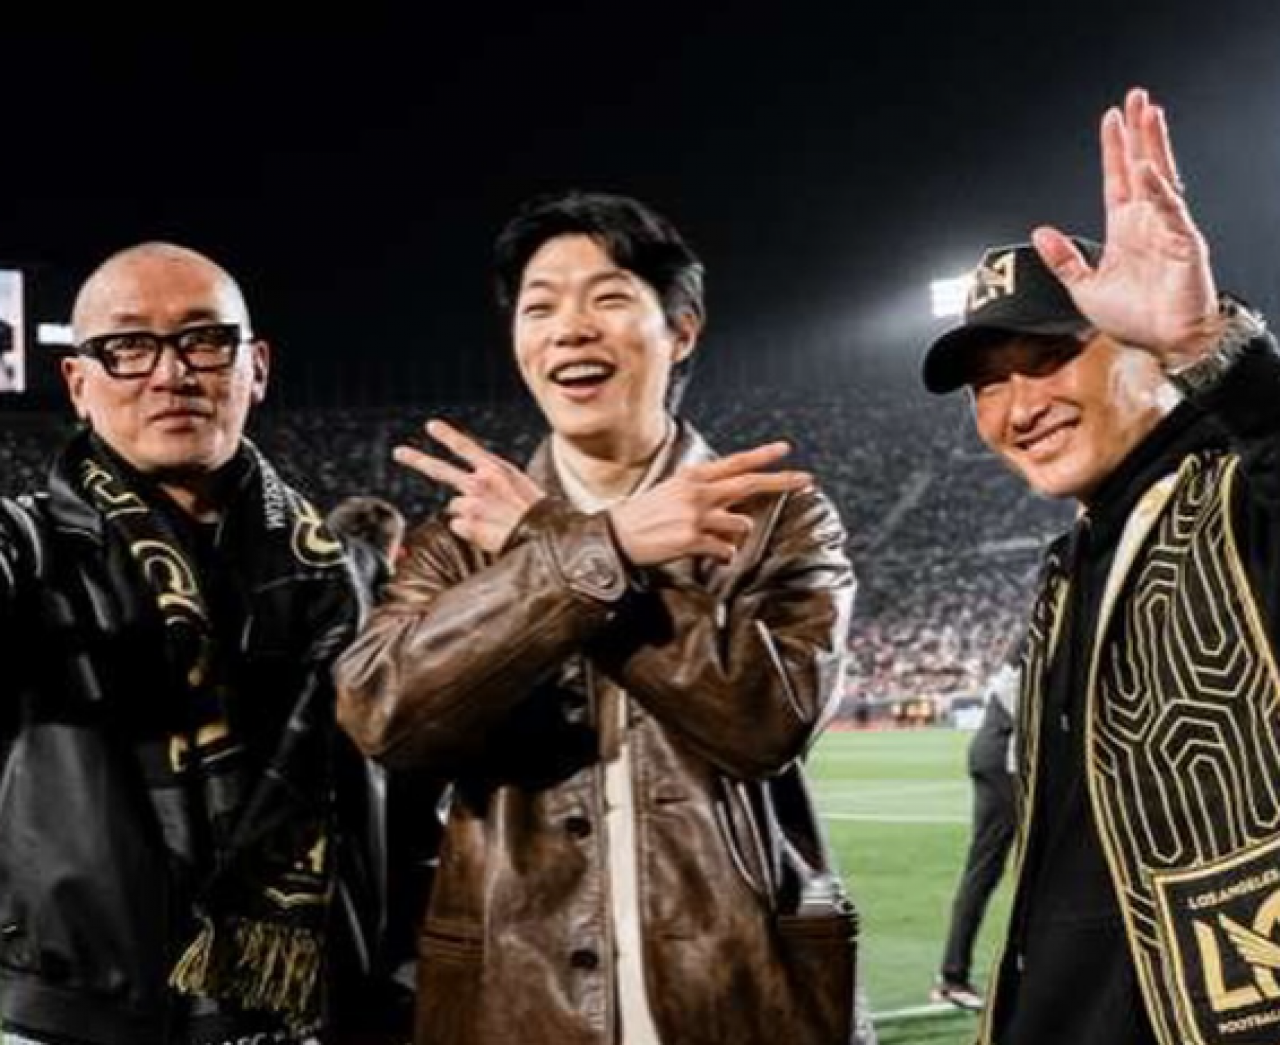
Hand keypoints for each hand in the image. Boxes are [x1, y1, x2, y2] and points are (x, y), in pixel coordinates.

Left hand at [393, 419, 544, 552]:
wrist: (545, 534)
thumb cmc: (537, 513)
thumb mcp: (519, 487)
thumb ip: (492, 483)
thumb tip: (465, 497)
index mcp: (495, 469)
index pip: (466, 447)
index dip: (447, 436)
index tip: (430, 426)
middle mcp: (478, 482)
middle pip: (440, 470)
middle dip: (417, 459)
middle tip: (399, 452)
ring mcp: (469, 503)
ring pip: (455, 507)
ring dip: (469, 514)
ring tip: (492, 521)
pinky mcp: (465, 524)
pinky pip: (459, 527)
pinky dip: (471, 531)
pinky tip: (490, 532)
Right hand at [608, 441, 810, 565]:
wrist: (616, 536)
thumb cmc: (644, 515)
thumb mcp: (671, 491)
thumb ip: (701, 491)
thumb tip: (729, 499)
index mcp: (692, 477)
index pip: (734, 462)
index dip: (761, 455)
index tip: (784, 449)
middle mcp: (697, 493)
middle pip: (749, 484)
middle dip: (781, 481)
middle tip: (806, 479)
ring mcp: (696, 517)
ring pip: (741, 524)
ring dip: (736, 534)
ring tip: (716, 538)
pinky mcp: (692, 541)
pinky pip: (725, 551)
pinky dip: (723, 556)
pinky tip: (711, 557)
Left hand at [1032, 87, 1219, 365]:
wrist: (1163, 345)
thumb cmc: (1134, 319)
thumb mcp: (1085, 287)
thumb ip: (1064, 260)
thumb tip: (1041, 232)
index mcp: (1125, 229)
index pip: (1118, 178)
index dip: (1114, 149)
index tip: (1109, 119)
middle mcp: (1147, 222)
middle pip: (1142, 166)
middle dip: (1137, 132)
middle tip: (1134, 97)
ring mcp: (1168, 228)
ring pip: (1160, 176)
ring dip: (1154, 144)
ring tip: (1149, 112)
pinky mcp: (1183, 242)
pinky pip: (1170, 209)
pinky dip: (1158, 188)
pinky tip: (1148, 167)